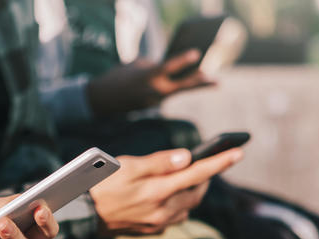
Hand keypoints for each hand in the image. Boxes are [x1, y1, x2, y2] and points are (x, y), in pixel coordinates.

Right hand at [86, 49, 213, 116]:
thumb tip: (169, 69)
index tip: (197, 53)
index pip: (168, 66)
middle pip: (181, 86)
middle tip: (217, 81)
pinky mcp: (151, 106)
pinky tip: (180, 81)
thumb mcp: (135, 65)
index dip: (183, 60)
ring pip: (176, 90)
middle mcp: (153, 91)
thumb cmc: (118, 76)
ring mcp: (153, 101)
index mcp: (147, 76)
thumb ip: (154, 66)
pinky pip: (165, 94)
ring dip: (191, 84)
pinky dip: (172, 87)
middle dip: (200, 83)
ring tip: (210, 80)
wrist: (102, 99)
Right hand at [89, 148, 241, 235]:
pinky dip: (179, 202)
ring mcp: (158, 222)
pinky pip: (175, 215)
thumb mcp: (127, 166)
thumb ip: (159, 162)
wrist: (82, 214)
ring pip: (188, 205)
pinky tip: (169, 195)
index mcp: (158, 191)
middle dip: (206, 176)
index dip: (220, 162)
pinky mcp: (151, 229)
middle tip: (208, 162)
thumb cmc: (101, 183)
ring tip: (189, 176)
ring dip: (193, 190)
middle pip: (197, 191)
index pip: (198, 174)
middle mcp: (163, 210)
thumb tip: (188, 157)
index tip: (239, 152)